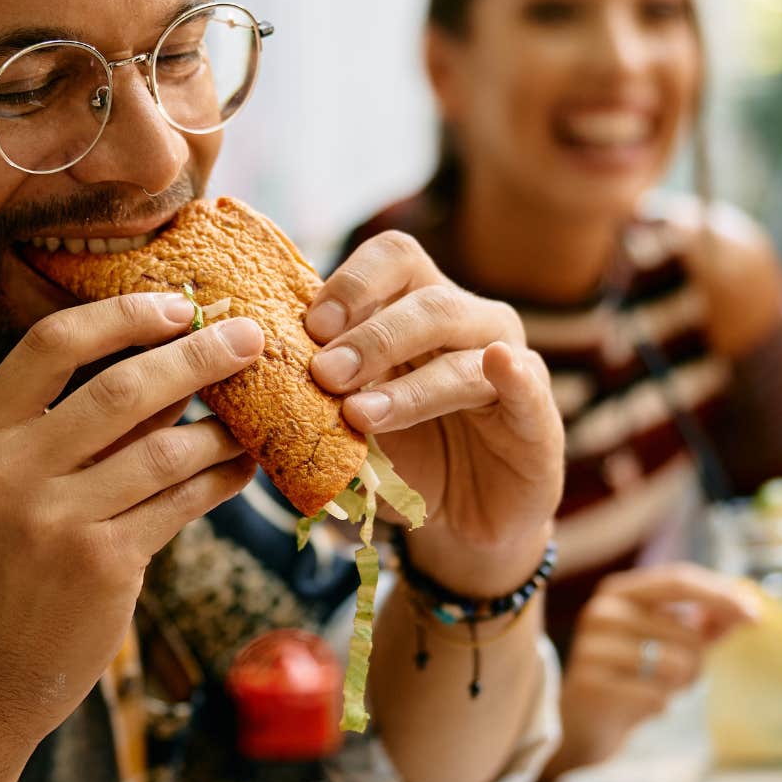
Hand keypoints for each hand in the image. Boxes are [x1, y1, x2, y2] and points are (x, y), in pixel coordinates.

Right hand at [0, 292, 261, 743]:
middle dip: (196, 356)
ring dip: (222, 424)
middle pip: (120, 388)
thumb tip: (170, 359)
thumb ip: (69, 426)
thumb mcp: (7, 484)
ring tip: (259, 411)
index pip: (50, 345)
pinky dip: (222, 478)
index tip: (179, 305)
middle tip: (249, 337)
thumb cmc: (7, 566)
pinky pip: (181, 503)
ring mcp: (54, 521)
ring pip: (163, 448)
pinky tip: (247, 465)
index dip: (121, 316)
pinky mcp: (102, 566)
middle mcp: (9, 472)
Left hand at [306, 231, 564, 590]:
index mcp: (417, 305)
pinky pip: (527, 382)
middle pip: (425, 296)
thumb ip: (313, 391)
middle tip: (322, 373)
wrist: (462, 522)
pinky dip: (511, 372)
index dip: (350, 284)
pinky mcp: (537, 412)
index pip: (391, 259)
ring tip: (359, 415)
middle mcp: (467, 320)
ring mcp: (508, 359)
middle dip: (368, 335)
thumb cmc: (403, 457)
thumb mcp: (350, 422)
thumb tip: (244, 382)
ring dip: (406, 380)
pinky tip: (497, 367)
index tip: (306, 327)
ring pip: (464, 345)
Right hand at [546, 565, 759, 776]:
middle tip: (681, 675)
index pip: (678, 580)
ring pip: (676, 664)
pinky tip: (640, 705)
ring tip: (658, 688)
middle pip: (686, 630)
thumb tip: (749, 608)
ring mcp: (592, 647)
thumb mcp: (670, 640)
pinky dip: (660, 705)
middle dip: (698, 659)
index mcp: (620, 591)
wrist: (582, 720)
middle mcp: (601, 611)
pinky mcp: (592, 684)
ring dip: (681, 684)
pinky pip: (657, 696)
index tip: (756, 616)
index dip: (720, 595)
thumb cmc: (633, 673)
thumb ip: (707, 622)